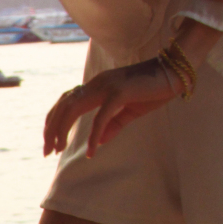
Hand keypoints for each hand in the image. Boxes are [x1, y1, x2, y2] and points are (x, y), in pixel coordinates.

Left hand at [43, 59, 178, 157]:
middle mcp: (97, 83)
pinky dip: (93, 136)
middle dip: (50, 130)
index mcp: (96, 86)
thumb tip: (98, 143)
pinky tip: (91, 152)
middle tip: (47, 152)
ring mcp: (107, 86)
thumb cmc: (153, 90)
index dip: (53, 122)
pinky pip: (100, 117)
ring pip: (73, 108)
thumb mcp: (129, 111)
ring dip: (62, 131)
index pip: (65, 103)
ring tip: (58, 150)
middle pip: (63, 106)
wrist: (175, 72)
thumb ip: (112, 126)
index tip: (51, 144)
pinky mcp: (120, 92)